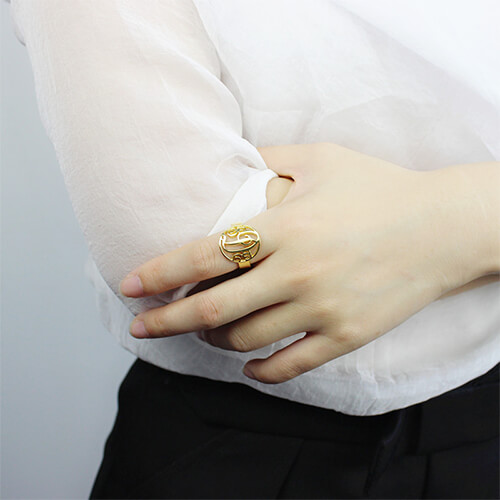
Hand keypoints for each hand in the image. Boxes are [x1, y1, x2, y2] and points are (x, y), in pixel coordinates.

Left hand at [119, 143, 477, 382]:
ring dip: (214, 339)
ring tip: (204, 331)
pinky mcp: (346, 335)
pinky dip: (261, 371)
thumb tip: (232, 159)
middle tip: (141, 326)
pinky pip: (291, 365)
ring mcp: (322, 309)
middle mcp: (298, 272)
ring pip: (246, 339)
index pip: (204, 254)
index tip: (130, 285)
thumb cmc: (379, 187)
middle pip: (213, 308)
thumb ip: (270, 158)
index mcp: (286, 227)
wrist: (442, 227)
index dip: (159, 272)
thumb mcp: (322, 158)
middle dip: (167, 321)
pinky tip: (249, 366)